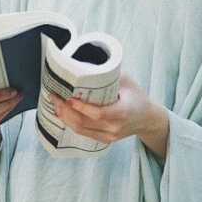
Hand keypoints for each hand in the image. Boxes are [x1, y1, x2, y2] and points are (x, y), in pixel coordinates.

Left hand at [50, 71, 168, 160]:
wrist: (147, 118)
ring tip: (55, 103)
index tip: (68, 97)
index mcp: (123, 112)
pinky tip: (62, 114)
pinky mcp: (104, 139)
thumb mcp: (127, 80)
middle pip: (83, 122)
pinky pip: (83, 133)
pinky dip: (70, 123)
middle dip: (65, 109)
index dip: (81, 107)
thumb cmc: (136, 96)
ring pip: (80, 129)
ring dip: (64, 116)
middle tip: (54, 96)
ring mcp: (109, 136)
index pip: (98, 113)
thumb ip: (109, 73)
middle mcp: (115, 127)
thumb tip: (87, 62)